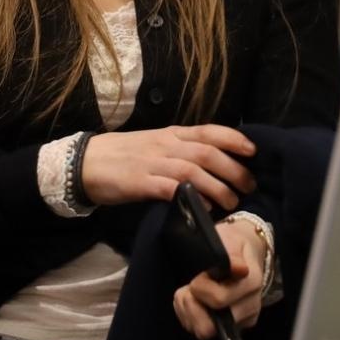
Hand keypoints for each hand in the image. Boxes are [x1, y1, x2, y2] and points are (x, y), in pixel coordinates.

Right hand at [80, 125, 256, 209]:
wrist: (86, 162)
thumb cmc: (125, 155)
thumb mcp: (157, 145)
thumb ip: (182, 151)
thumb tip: (215, 163)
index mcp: (172, 134)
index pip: (209, 131)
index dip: (233, 139)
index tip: (253, 151)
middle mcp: (166, 146)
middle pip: (207, 153)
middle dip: (233, 169)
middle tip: (249, 186)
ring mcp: (153, 164)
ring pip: (193, 171)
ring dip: (217, 187)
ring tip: (232, 202)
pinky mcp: (140, 183)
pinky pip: (170, 189)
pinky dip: (190, 197)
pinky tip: (203, 208)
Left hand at [173, 218, 267, 339]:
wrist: (245, 252)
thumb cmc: (233, 244)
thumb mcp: (230, 239)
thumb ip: (231, 253)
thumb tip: (239, 269)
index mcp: (252, 283)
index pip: (219, 299)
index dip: (200, 288)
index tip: (199, 275)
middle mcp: (250, 306)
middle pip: (208, 326)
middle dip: (191, 305)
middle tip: (190, 287)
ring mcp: (241, 321)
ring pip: (202, 332)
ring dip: (188, 311)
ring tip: (190, 292)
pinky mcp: (231, 329)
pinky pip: (199, 331)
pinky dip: (190, 317)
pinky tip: (195, 301)